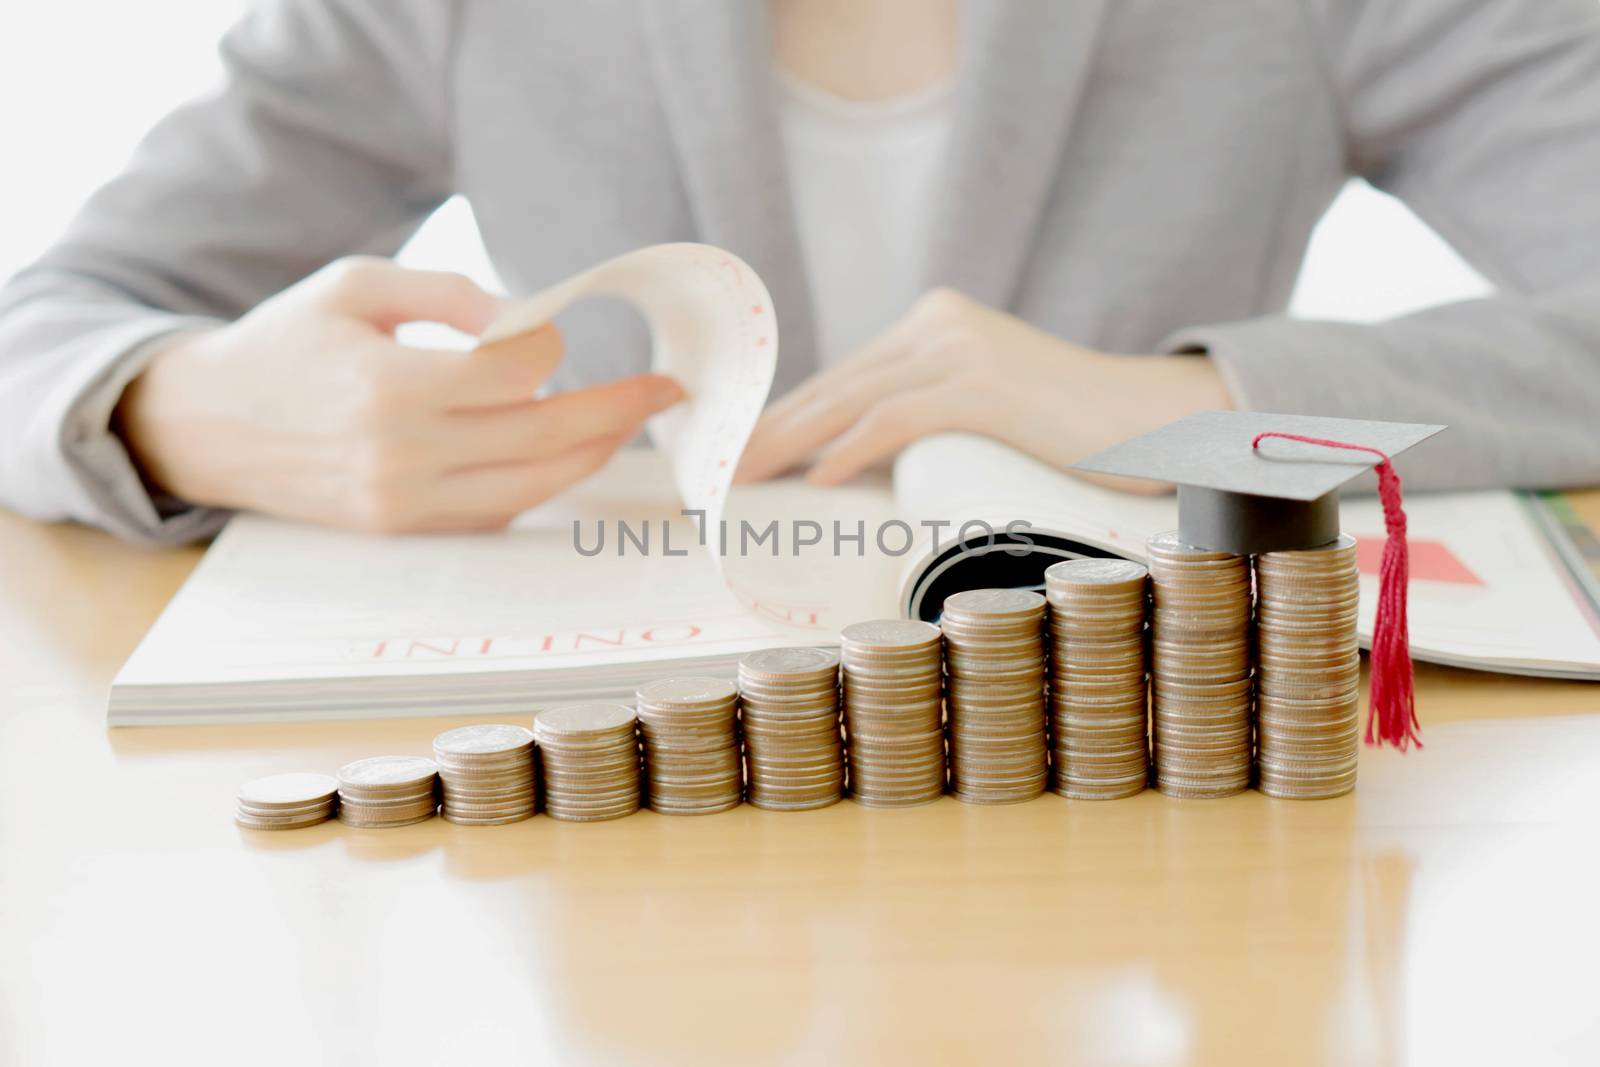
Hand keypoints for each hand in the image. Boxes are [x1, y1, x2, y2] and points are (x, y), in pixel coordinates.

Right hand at [117, 256, 683, 531]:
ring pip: (533, 486)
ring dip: (591, 453)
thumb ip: (450, 292)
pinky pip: (499, 512)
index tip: (550, 330)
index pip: (515, 374)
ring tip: (628, 421)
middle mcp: (402, 456)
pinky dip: (540, 482)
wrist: (208, 425)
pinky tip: (561, 453)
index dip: (550, 348)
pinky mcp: (405, 531)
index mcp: (388, 386)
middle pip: (544, 437)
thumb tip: (530, 317)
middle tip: (666, 389)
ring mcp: (406, 504)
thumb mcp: (356, 285)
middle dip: (617, 410)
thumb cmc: (287, 342)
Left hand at [737, 288, 1232, 489]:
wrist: (1159, 419)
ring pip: (852, 399)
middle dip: (769, 433)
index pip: (841, 379)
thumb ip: (928, 419)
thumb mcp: (986, 414)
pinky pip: (897, 417)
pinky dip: (851, 449)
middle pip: (834, 386)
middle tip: (717, 475)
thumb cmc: (1074, 435)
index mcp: (934, 326)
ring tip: (744, 482)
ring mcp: (960, 347)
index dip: (783, 419)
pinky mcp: (983, 382)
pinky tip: (819, 479)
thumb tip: (856, 471)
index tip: (738, 458)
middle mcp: (938, 323)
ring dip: (788, 445)